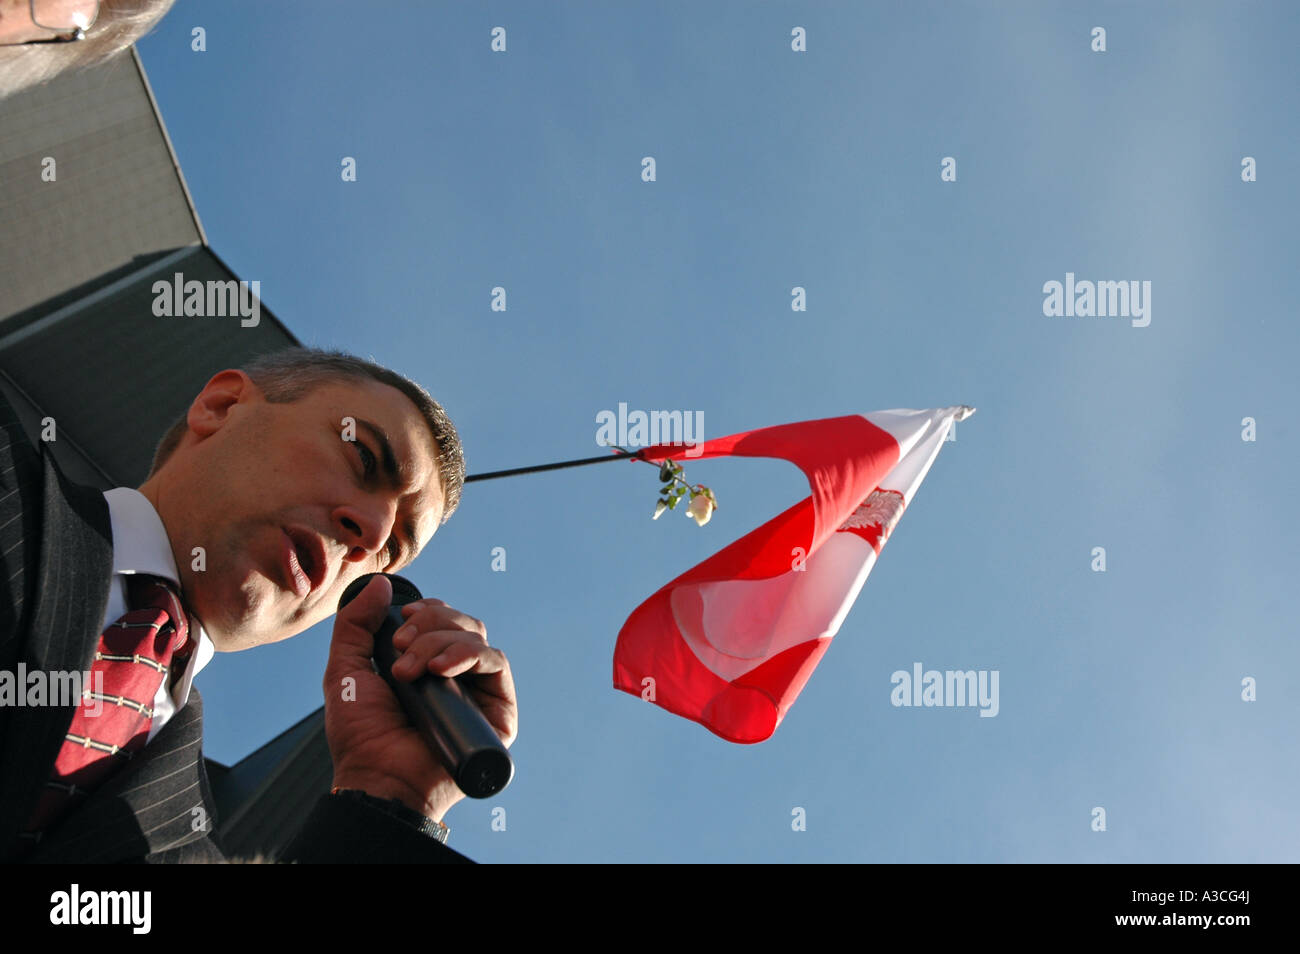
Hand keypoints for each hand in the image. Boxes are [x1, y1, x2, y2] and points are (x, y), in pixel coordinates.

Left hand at [321, 575, 517, 821]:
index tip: (403, 617)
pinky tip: (440, 671)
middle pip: (461, 622)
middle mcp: (457, 675)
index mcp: (426, 664)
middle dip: (428, 624)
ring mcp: (478, 691)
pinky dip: (470, 655)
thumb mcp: (345, 669)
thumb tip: (382, 584)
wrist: (377, 778)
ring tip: (411, 670)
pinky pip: (497, 663)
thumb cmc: (361, 736)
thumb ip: (354, 624)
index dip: (427, 610)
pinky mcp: (498, 710)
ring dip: (440, 642)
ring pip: (477, 637)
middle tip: (399, 648)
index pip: (443, 619)